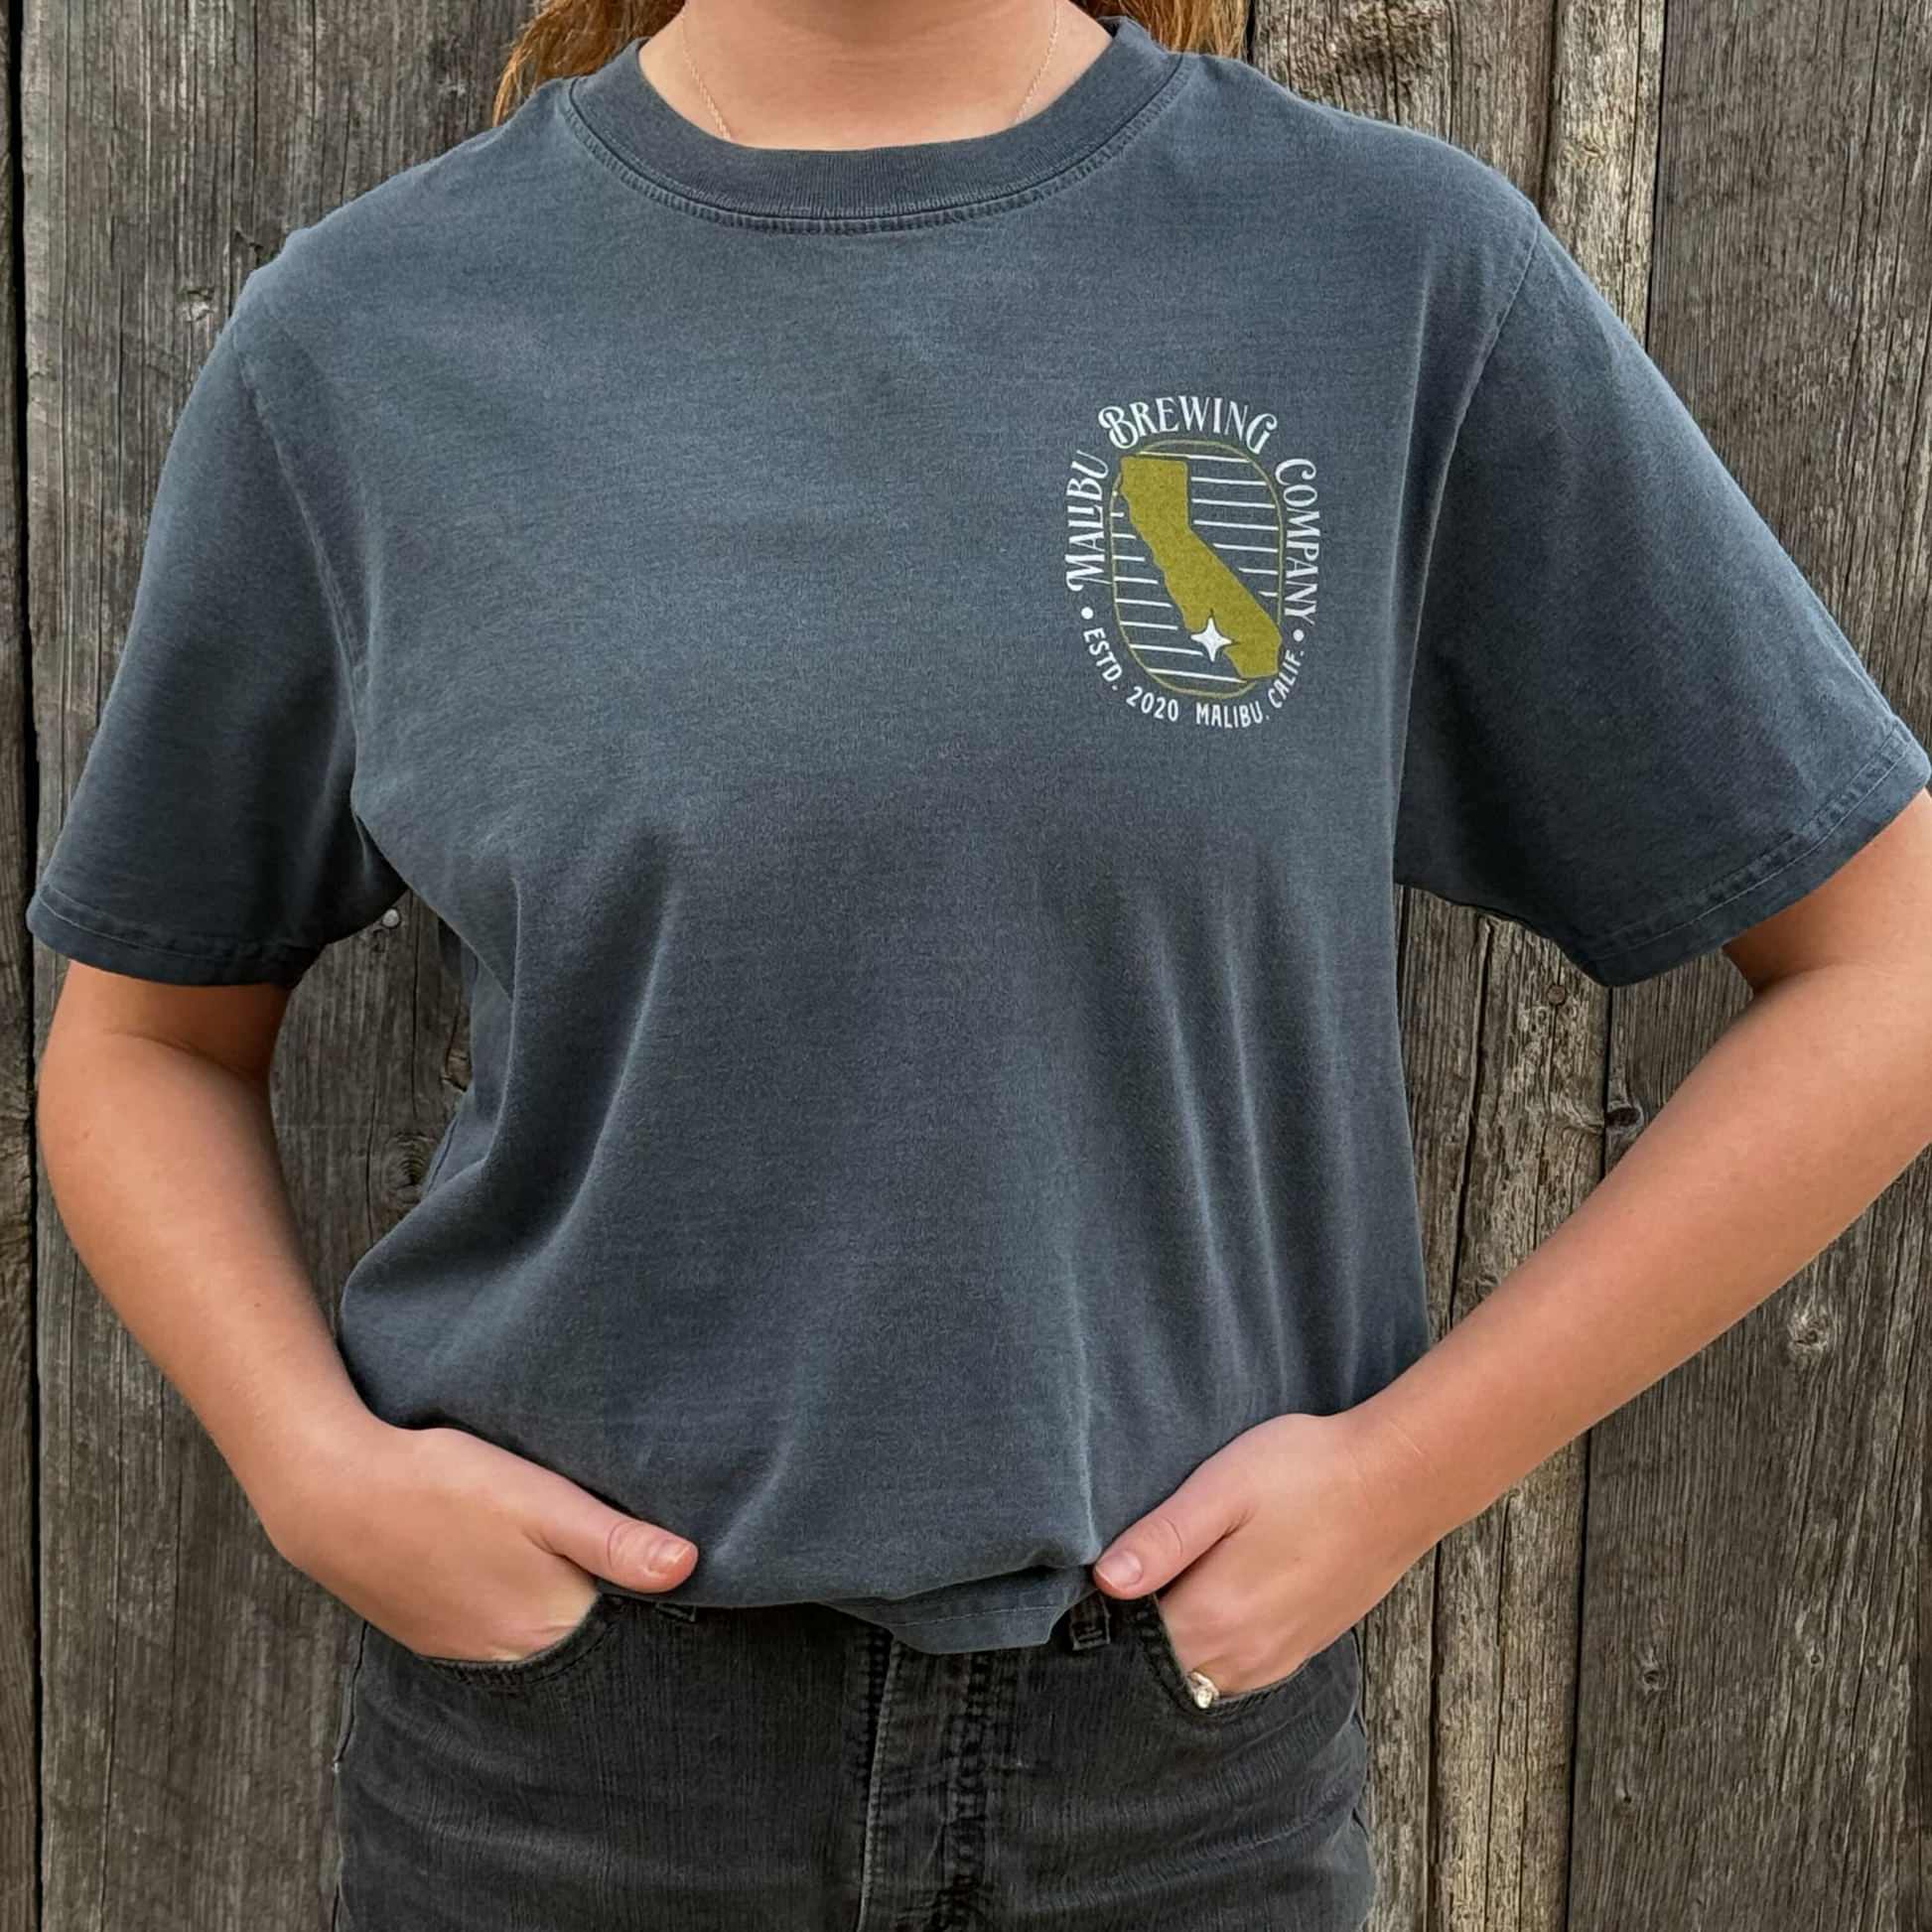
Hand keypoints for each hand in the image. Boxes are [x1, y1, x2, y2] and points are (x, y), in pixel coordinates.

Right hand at [252, 1414, 697, 1662]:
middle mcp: (511, 1658)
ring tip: (582, 1571)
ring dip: (564, 1614)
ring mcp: (468, 1653)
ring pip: (542, 1642)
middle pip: (587, 1647)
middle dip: (615, 1617)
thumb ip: (613, 1539)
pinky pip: (498, 1636)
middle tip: (636, 1567)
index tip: (679, 1577)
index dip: (656, 1609)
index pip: (629, 1638)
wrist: (333, 1494)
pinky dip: (520, 1614)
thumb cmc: (443, 1486)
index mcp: (548, 1628)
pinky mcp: (438, 1636)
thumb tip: (688, 1567)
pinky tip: (521, 1580)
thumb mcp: (540, 1501)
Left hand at [1088, 1408, 1435, 1694]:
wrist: (1399, 1482)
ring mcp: (1279, 1658)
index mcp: (1215, 1617)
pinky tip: (1222, 1597)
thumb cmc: (1306, 1472)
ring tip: (1179, 1582)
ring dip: (1184, 1643)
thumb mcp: (1222, 1488)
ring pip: (1205, 1673)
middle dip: (1143, 1636)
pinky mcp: (1304, 1647)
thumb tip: (1105, 1580)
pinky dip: (1220, 1646)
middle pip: (1168, 1666)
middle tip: (1139, 1576)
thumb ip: (1163, 1539)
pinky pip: (1241, 1668)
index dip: (1111, 1613)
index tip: (1107, 1577)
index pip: (1134, 1643)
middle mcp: (1245, 1657)